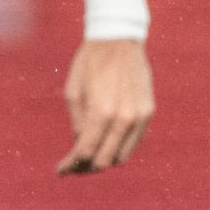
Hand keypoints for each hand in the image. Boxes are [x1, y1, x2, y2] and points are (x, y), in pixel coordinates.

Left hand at [57, 40, 152, 174]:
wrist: (119, 39)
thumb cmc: (90, 63)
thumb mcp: (73, 92)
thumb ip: (77, 123)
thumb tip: (81, 147)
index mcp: (101, 112)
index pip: (85, 151)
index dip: (70, 165)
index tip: (60, 170)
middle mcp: (123, 118)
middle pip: (104, 160)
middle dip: (86, 166)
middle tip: (73, 165)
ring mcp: (139, 116)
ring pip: (122, 156)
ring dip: (104, 159)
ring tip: (89, 155)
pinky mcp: (148, 112)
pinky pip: (134, 141)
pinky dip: (119, 147)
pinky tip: (106, 142)